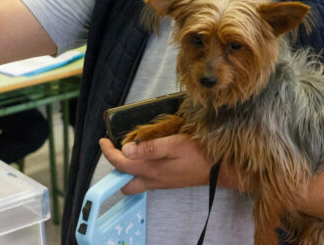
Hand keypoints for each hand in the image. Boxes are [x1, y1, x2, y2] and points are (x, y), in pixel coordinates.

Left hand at [99, 135, 223, 194]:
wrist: (220, 170)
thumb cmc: (200, 154)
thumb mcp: (175, 144)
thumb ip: (150, 148)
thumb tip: (126, 150)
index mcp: (151, 170)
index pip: (121, 164)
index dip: (108, 152)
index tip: (103, 140)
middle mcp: (153, 180)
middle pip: (125, 183)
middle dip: (115, 169)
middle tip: (114, 150)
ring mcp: (161, 182)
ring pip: (135, 183)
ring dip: (127, 171)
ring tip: (127, 151)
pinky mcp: (168, 181)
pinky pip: (146, 180)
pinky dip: (139, 170)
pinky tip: (145, 156)